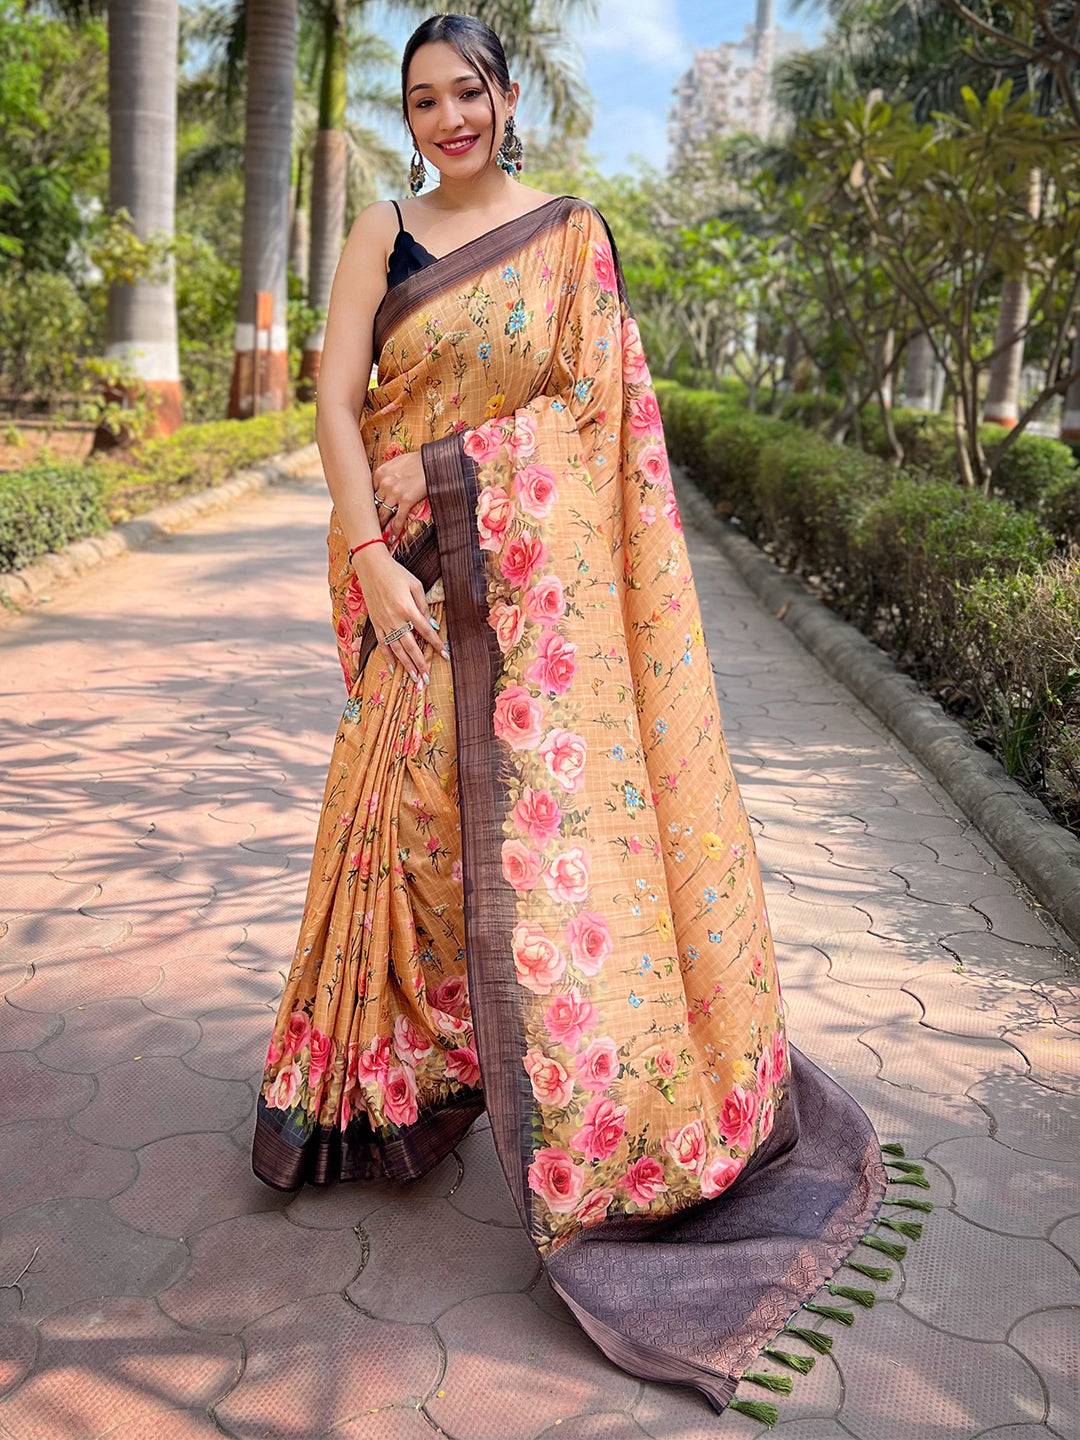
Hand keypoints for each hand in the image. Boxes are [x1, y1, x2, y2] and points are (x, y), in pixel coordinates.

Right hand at [351, 545, 445, 685]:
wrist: (371, 567)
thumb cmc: (396, 573)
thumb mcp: (415, 585)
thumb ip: (424, 605)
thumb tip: (431, 625)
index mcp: (407, 608)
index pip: (425, 631)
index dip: (436, 644)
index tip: (445, 655)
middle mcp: (395, 618)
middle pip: (410, 646)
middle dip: (420, 663)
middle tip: (427, 678)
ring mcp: (384, 622)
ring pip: (396, 649)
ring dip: (406, 665)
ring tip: (414, 678)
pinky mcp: (375, 623)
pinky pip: (382, 644)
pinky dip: (388, 657)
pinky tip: (393, 668)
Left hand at [371, 449, 426, 544]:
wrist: (431, 461)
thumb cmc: (416, 461)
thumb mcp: (395, 462)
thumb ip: (386, 474)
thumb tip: (382, 484)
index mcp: (380, 474)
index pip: (370, 492)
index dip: (371, 502)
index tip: (370, 510)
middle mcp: (385, 483)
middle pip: (375, 504)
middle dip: (374, 515)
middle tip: (371, 524)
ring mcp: (395, 493)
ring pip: (384, 513)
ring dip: (382, 524)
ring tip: (379, 533)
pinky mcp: (407, 500)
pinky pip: (398, 518)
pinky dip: (395, 529)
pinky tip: (393, 536)